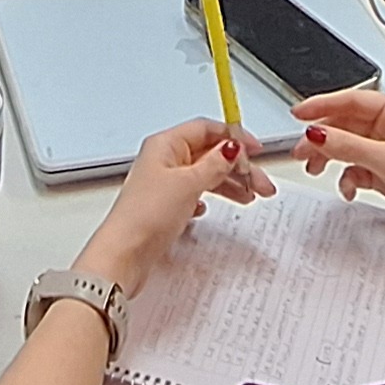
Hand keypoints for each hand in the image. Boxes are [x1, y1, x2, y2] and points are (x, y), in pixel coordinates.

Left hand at [74, 119, 272, 294]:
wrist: (124, 255)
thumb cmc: (145, 215)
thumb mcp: (188, 183)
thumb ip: (215, 164)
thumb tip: (232, 147)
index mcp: (165, 144)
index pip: (206, 129)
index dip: (233, 136)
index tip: (256, 149)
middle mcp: (163, 161)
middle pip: (208, 154)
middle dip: (237, 166)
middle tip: (260, 183)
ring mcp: (163, 184)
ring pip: (204, 175)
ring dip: (228, 183)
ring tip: (249, 196)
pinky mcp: (164, 207)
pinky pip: (193, 195)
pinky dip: (208, 198)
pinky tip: (212, 208)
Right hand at [293, 87, 384, 236]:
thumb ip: (349, 146)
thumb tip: (318, 133)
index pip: (355, 99)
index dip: (324, 104)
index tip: (300, 112)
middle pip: (348, 124)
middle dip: (322, 137)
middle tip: (301, 148)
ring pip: (350, 148)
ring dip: (331, 158)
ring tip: (315, 167)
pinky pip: (359, 170)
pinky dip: (349, 179)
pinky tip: (348, 188)